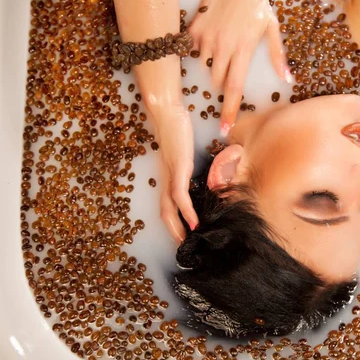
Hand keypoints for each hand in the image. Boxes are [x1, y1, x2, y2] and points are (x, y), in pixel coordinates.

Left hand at [152, 106, 197, 242]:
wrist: (167, 112)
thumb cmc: (175, 128)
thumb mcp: (181, 150)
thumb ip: (184, 161)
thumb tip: (192, 168)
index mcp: (167, 176)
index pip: (166, 205)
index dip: (172, 221)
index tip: (182, 235)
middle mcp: (166, 179)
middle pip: (165, 212)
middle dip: (173, 231)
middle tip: (183, 247)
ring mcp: (171, 175)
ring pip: (170, 208)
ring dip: (178, 227)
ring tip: (188, 241)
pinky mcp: (178, 169)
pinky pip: (180, 196)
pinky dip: (186, 211)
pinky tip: (194, 223)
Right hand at [189, 0, 291, 134]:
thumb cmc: (258, 4)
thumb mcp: (272, 29)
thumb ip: (278, 56)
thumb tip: (287, 79)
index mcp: (243, 50)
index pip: (234, 89)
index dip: (229, 111)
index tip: (224, 129)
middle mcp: (222, 47)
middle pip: (218, 82)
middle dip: (224, 83)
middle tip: (231, 67)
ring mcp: (206, 37)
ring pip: (204, 67)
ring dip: (213, 66)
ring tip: (223, 49)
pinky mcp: (195, 28)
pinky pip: (193, 50)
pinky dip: (200, 50)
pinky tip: (211, 38)